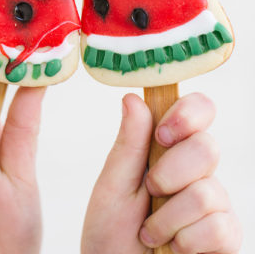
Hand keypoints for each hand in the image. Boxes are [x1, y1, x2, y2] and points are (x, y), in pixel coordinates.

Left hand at [81, 93, 241, 253]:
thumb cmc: (111, 229)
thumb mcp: (114, 182)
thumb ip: (129, 142)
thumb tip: (132, 97)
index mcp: (168, 149)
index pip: (198, 110)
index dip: (188, 114)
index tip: (163, 135)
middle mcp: (196, 171)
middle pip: (207, 148)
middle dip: (171, 174)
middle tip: (150, 190)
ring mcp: (214, 203)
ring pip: (210, 192)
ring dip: (169, 217)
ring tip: (150, 231)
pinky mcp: (225, 236)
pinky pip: (221, 228)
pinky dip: (186, 241)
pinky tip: (173, 247)